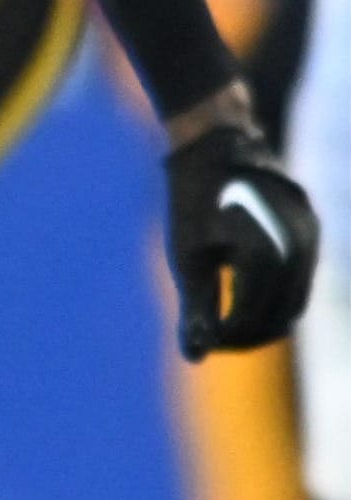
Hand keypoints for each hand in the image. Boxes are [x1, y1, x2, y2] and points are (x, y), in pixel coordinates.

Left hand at [165, 121, 318, 358]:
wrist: (216, 143)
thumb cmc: (193, 200)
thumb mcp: (188, 256)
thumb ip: (195, 308)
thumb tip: (194, 356)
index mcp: (264, 256)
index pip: (253, 321)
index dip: (228, 340)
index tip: (202, 343)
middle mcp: (298, 250)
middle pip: (282, 316)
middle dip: (249, 334)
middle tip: (215, 339)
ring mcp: (311, 239)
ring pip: (296, 300)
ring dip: (266, 318)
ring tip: (228, 322)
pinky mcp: (312, 231)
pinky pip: (301, 277)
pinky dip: (277, 295)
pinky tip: (246, 296)